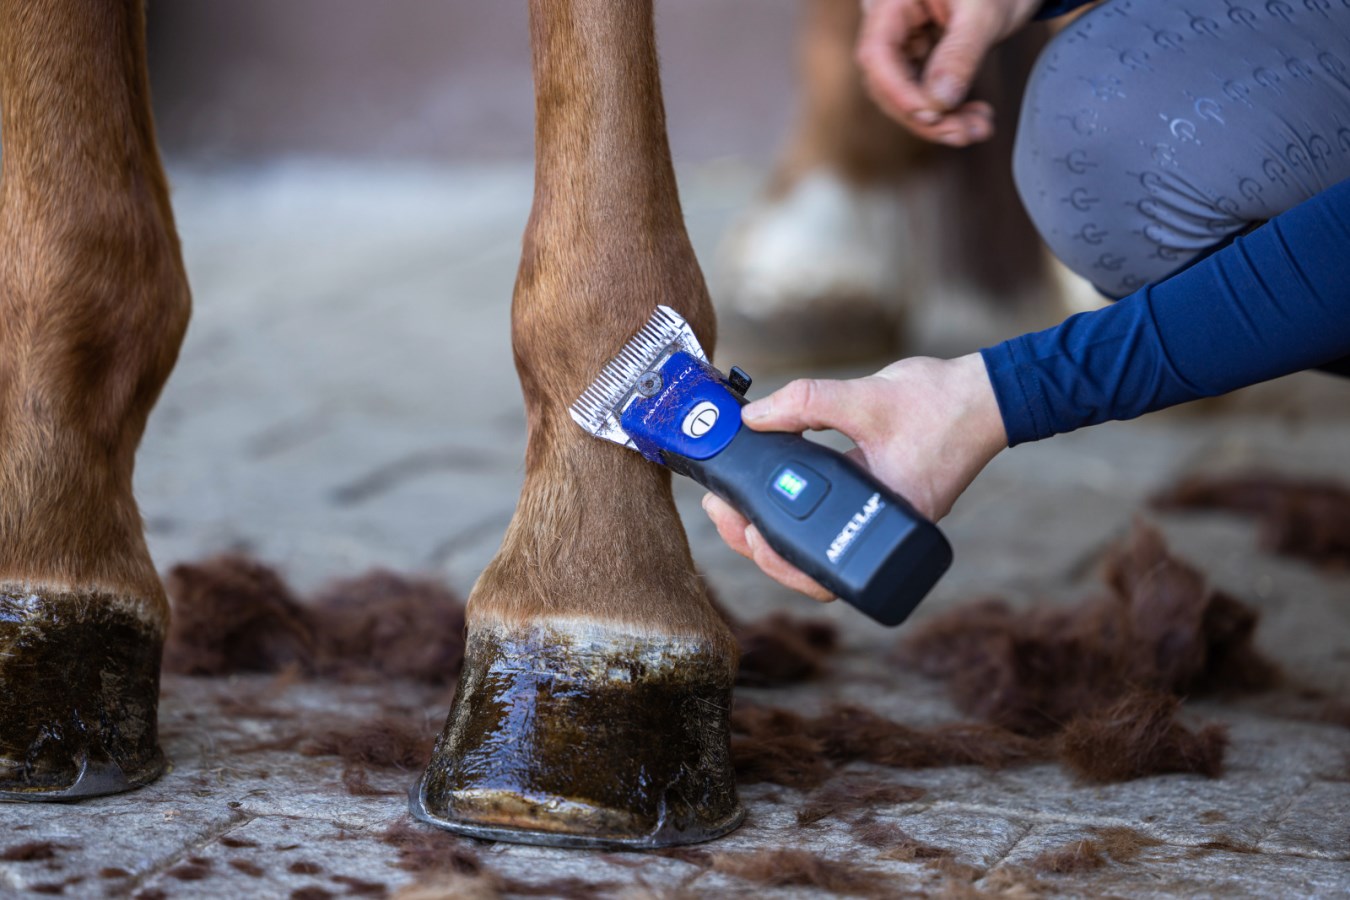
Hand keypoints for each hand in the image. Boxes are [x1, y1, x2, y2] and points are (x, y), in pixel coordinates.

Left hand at [702, 353, 1006, 601]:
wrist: (986, 396)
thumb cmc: (940, 402)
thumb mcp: (866, 397)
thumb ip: (806, 404)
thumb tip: (752, 418)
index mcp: (883, 517)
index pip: (818, 563)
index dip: (771, 554)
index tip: (736, 521)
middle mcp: (882, 530)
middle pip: (810, 567)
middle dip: (758, 545)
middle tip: (721, 511)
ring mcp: (881, 522)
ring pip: (818, 550)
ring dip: (774, 534)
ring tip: (735, 508)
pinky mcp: (880, 506)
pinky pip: (831, 525)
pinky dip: (798, 517)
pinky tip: (771, 499)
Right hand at [856, 0, 1040, 145]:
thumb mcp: (983, 13)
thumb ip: (960, 54)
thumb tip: (939, 102)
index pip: (876, 53)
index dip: (897, 91)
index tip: (929, 115)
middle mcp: (889, 22)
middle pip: (887, 82)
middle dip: (925, 115)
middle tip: (962, 133)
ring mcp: (902, 41)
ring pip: (904, 94)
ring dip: (939, 121)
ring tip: (977, 129)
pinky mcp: (917, 56)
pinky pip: (922, 92)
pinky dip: (948, 111)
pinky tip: (973, 119)